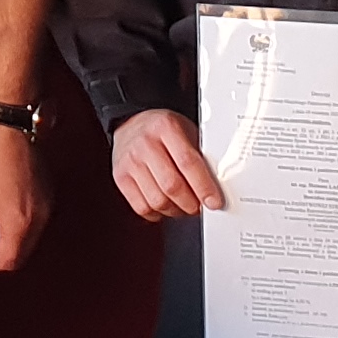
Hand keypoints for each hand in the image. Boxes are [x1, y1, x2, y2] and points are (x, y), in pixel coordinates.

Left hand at [0, 118, 44, 272]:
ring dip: (8, 234)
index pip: (8, 262)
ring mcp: (47, 204)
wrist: (12, 125)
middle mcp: (40, 217)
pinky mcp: (48, 192)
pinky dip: (19, 219)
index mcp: (21, 222)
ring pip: (28, 237)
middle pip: (20, 253)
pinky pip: (35, 219)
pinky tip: (3, 200)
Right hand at [109, 109, 224, 222]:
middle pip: (172, 186)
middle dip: (191, 204)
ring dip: (176, 211)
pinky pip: (141, 207)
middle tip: (199, 206)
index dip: (204, 187)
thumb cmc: (163, 130)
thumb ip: (200, 155)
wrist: (131, 123)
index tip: (214, 202)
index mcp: (166, 127)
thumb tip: (217, 186)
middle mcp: (145, 143)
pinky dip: (157, 213)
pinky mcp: (120, 177)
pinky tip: (165, 205)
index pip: (188, 163)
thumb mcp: (186, 131)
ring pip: (157, 201)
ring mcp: (130, 161)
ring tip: (183, 205)